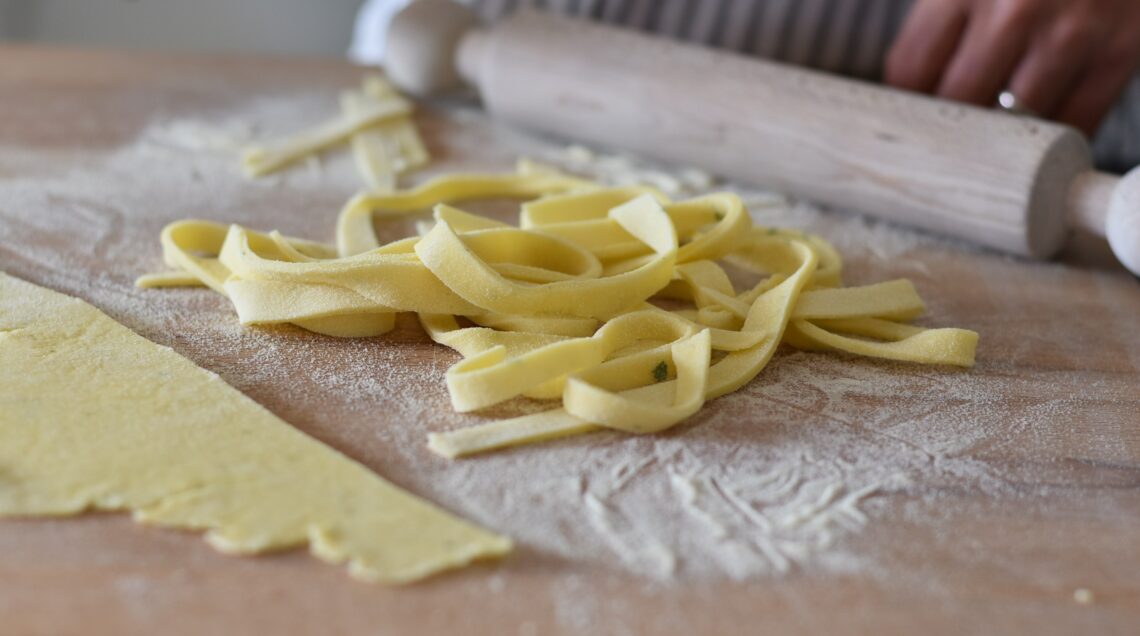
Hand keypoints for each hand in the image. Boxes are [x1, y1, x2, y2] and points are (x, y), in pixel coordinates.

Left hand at [886, 0, 1139, 134]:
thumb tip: (909, 76)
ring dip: (1003, 127)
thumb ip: (943, 5)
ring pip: (1014, 121)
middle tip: (955, 115)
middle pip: (959, 101)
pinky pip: (1074, 121)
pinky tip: (1043, 122)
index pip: (911, 69)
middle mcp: (1015, 8)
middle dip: (951, 114)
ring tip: (998, 114)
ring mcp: (1072, 32)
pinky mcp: (1121, 51)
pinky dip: (1055, 132)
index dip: (907, 94)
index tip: (913, 102)